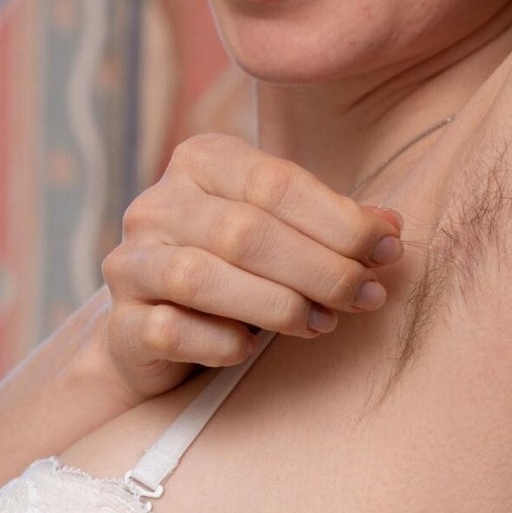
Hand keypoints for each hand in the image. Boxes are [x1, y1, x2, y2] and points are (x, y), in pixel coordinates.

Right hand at [100, 133, 403, 399]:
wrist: (163, 332)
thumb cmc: (242, 271)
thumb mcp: (289, 233)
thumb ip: (336, 225)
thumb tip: (392, 227)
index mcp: (202, 162)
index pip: (276, 182)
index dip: (341, 220)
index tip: (388, 252)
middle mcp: (157, 204)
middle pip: (245, 231)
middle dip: (320, 268)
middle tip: (366, 297)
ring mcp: (130, 262)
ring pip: (201, 278)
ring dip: (277, 306)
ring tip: (323, 324)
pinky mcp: (119, 322)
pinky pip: (169, 331)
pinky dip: (220, 342)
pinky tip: (250, 350)